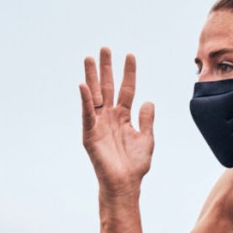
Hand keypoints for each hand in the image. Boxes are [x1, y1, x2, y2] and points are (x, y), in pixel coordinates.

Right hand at [79, 46, 154, 196]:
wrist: (125, 183)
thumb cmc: (135, 165)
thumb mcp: (146, 138)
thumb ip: (146, 119)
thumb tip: (148, 101)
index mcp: (123, 116)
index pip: (126, 89)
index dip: (128, 73)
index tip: (130, 55)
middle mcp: (109, 116)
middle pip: (107, 87)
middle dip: (106, 67)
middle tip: (104, 48)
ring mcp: (98, 123)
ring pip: (95, 95)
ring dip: (92, 76)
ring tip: (89, 58)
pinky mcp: (89, 134)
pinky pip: (87, 114)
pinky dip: (85, 100)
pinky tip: (84, 85)